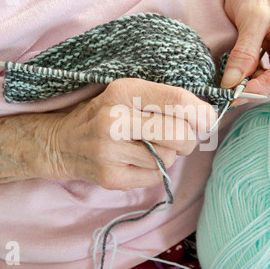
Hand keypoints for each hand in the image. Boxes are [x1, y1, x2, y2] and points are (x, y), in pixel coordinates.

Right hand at [45, 79, 215, 190]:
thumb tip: (208, 119)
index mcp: (123, 91)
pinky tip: (134, 161)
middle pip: (180, 134)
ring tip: (146, 147)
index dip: (201, 113)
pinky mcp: (110, 177)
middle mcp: (115, 119)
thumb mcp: (128, 95)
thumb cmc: (105, 115)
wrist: (62, 142)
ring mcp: (110, 150)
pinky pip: (155, 177)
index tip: (208, 120)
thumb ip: (165, 102)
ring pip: (169, 158)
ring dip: (166, 155)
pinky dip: (152, 171)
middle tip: (179, 138)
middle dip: (188, 139)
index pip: (178, 100)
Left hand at [222, 0, 269, 105]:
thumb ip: (243, 52)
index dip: (260, 88)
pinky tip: (247, 69)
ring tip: (240, 72)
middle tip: (236, 85)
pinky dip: (259, 79)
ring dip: (260, 85)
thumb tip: (232, 83)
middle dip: (263, 88)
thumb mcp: (249, 16)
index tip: (235, 94)